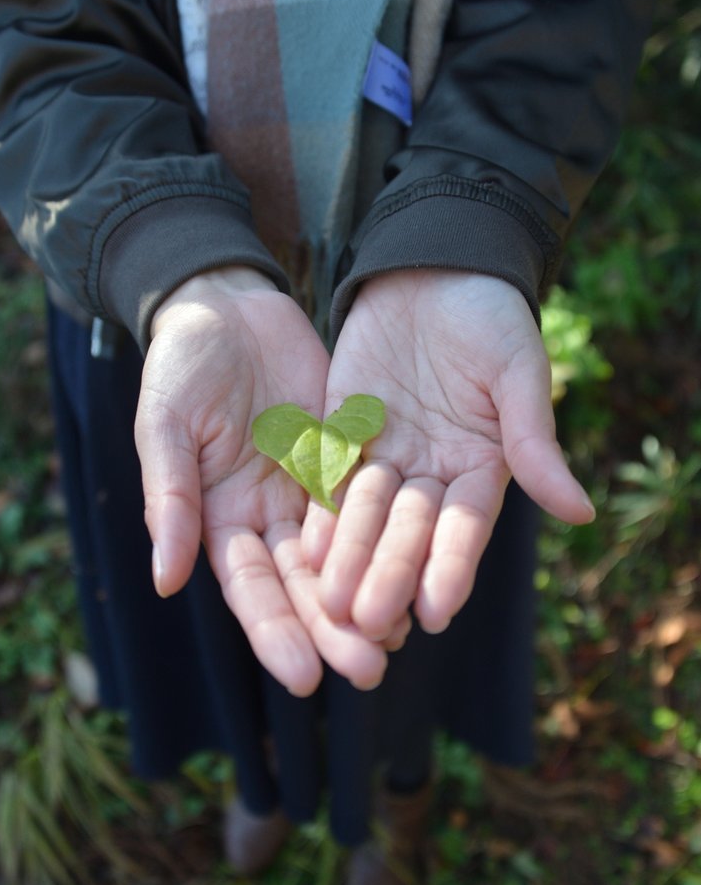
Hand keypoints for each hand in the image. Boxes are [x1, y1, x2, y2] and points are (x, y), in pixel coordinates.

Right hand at [135, 268, 390, 695]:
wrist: (227, 304)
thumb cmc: (180, 365)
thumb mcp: (165, 427)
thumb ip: (169, 500)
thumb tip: (166, 582)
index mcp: (217, 516)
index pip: (249, 587)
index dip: (275, 631)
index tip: (305, 677)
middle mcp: (266, 515)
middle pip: (302, 585)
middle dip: (332, 630)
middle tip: (370, 672)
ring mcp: (306, 489)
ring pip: (341, 556)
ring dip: (367, 596)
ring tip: (401, 641)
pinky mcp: (342, 457)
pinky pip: (369, 503)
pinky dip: (390, 539)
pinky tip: (420, 570)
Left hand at [303, 270, 594, 641]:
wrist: (434, 265)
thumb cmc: (490, 314)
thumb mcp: (518, 371)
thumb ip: (535, 441)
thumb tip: (580, 513)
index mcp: (480, 467)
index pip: (464, 527)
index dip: (451, 567)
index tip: (436, 612)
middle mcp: (431, 472)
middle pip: (408, 532)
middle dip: (388, 573)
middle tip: (367, 620)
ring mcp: (385, 454)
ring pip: (365, 514)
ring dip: (348, 555)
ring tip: (329, 600)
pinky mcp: (343, 428)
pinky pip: (330, 474)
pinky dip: (319, 507)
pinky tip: (304, 543)